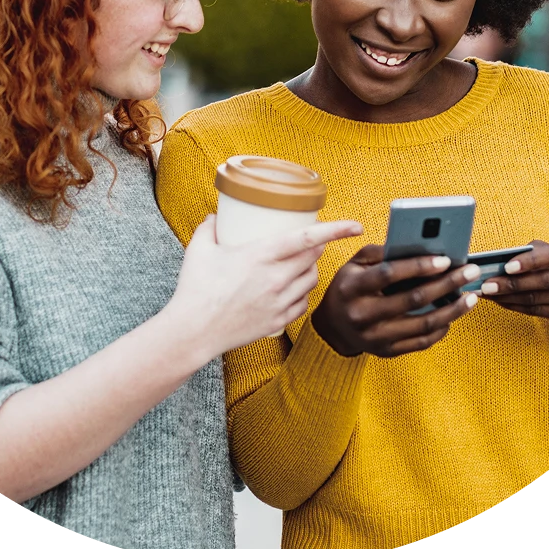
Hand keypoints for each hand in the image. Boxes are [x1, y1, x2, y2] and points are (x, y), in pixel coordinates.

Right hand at [168, 214, 363, 357]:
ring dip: (311, 268)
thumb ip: (209, 228)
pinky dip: (302, 293)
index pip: (307, 237)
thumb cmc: (195, 289)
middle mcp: (276, 278)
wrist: (193, 332)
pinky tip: (293, 289)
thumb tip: (214, 217)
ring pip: (311, 280)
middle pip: (313, 257)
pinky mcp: (278, 321)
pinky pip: (302, 303)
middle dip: (318, 245)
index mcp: (261, 255)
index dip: (335, 229)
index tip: (355, 225)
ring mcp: (279, 301)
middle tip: (312, 238)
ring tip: (302, 263)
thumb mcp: (199, 250)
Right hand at [311, 244, 481, 357]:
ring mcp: (376, 337)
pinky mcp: (387, 351)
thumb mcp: (354, 264)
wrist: (333, 327)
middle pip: (413, 299)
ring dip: (452, 310)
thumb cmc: (348, 287)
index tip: (444, 259)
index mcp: (353, 288)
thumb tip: (416, 246)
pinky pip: (422, 341)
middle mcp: (363, 314)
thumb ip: (380, 252)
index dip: (418, 266)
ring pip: (423, 324)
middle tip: (470, 271)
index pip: (389, 274)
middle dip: (446, 283)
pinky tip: (454, 314)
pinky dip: (442, 328)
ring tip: (472, 296)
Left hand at [478, 239, 548, 330]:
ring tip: (487, 292)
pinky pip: (538, 311)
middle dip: (513, 283)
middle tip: (487, 284)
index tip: (507, 266)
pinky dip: (516, 306)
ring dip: (509, 296)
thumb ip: (535, 251)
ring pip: (539, 298)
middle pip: (547, 280)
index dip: (532, 259)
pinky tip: (500, 301)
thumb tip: (502, 259)